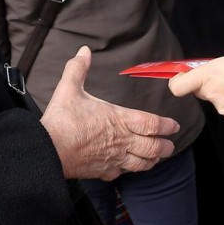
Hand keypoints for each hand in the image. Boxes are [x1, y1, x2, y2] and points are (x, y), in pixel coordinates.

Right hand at [41, 46, 179, 180]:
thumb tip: (83, 51)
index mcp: (119, 119)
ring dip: (151, 161)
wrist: (49, 151)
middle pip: (152, 147)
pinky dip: (127, 170)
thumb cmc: (62, 120)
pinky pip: (121, 172)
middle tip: (170, 145)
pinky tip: (125, 168)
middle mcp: (121, 141)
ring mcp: (113, 158)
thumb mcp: (69, 88)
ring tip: (156, 159)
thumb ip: (78, 68)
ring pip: (140, 163)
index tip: (174, 126)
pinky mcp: (102, 171)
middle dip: (164, 147)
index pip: (151, 123)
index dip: (166, 125)